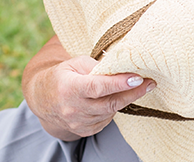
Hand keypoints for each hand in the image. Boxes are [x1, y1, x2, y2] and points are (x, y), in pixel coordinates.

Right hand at [29, 55, 154, 139]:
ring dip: (126, 99)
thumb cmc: (63, 76)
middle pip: (109, 103)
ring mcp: (79, 122)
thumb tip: (120, 66)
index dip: (119, 83)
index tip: (137, 77)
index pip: (98, 86)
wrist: (44, 100)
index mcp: (70, 87)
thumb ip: (96, 65)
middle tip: (150, 83)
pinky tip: (117, 98)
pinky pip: (106, 119)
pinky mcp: (85, 130)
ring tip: (138, 86)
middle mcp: (73, 108)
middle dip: (133, 93)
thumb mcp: (75, 63)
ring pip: (110, 111)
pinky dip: (114, 108)